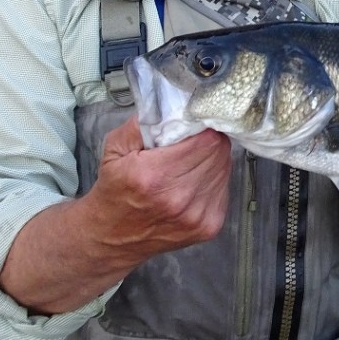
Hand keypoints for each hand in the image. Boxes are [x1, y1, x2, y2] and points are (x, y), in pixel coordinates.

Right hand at [90, 115, 233, 258]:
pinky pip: (225, 187)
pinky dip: (214, 178)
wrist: (112, 236)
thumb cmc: (115, 188)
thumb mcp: (116, 147)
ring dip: (213, 158)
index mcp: (154, 176)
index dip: (204, 125)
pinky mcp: (209, 227)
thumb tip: (175, 102)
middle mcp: (179, 199)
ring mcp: (197, 216)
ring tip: (190, 160)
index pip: (206, 139)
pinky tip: (194, 180)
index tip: (195, 121)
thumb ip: (145, 121)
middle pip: (220, 151)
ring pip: (226, 167)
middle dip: (209, 139)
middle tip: (193, 139)